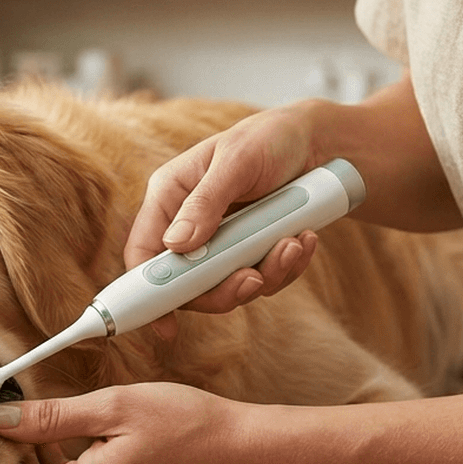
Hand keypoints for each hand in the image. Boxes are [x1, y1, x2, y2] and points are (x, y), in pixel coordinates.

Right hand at [126, 103, 325, 337]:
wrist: (318, 142)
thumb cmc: (268, 138)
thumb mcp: (236, 162)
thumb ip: (205, 203)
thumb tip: (175, 246)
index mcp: (171, 197)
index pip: (144, 251)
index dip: (147, 291)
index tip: (165, 325)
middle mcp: (189, 224)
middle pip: (188, 282)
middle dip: (223, 288)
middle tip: (253, 279)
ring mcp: (221, 241)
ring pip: (230, 284)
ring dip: (266, 274)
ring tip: (293, 244)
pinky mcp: (252, 250)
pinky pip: (263, 277)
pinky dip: (286, 266)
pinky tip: (302, 239)